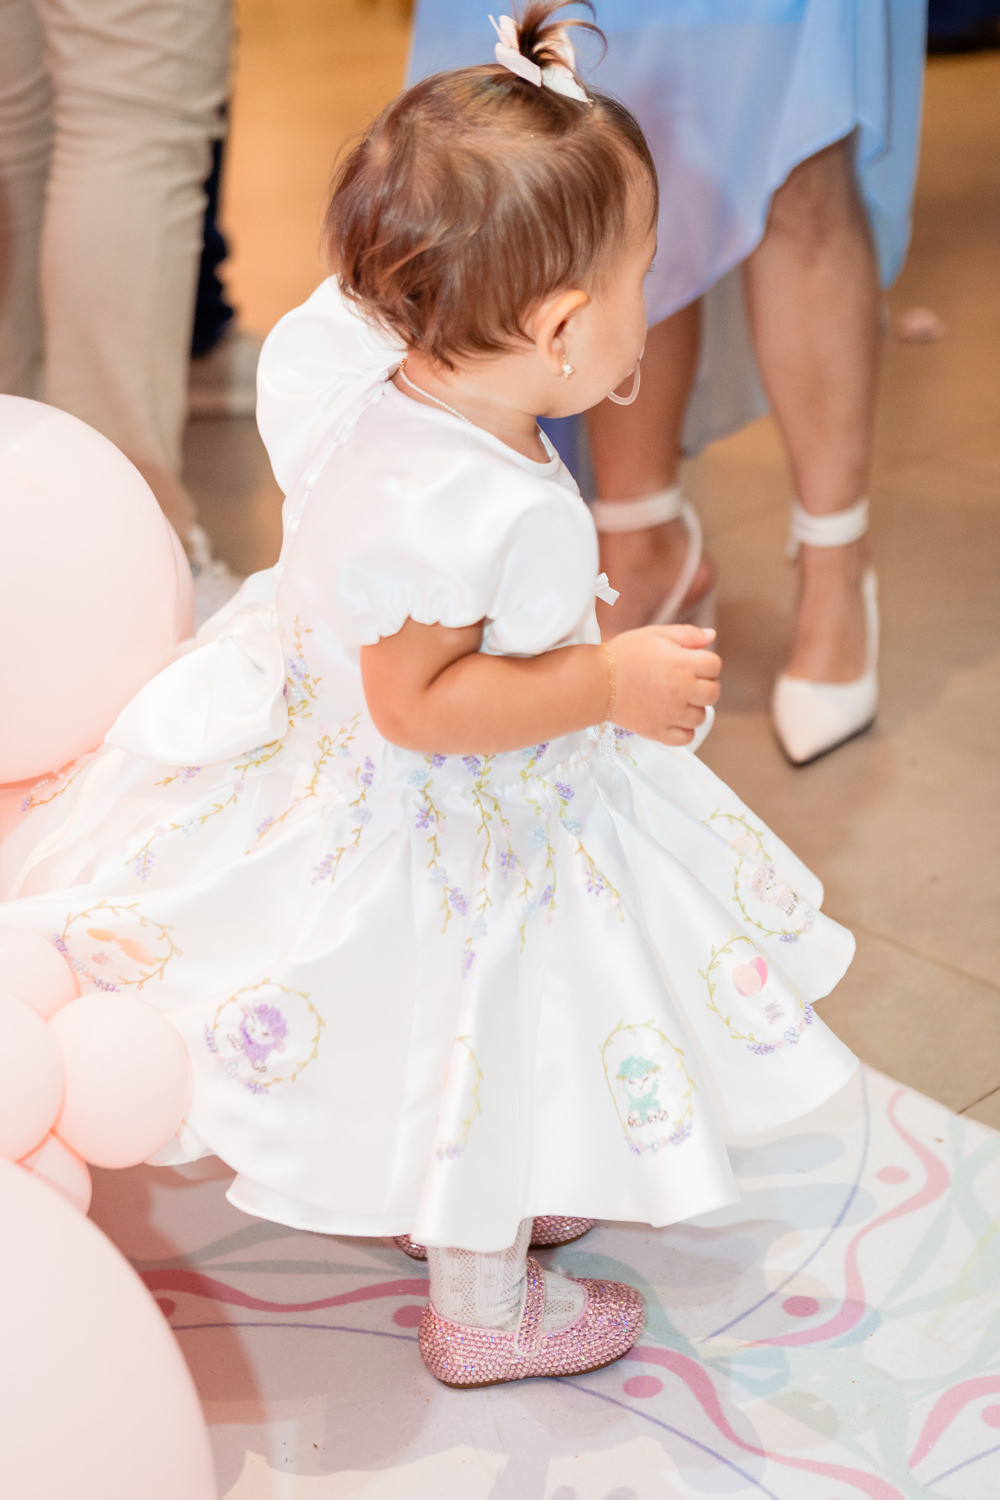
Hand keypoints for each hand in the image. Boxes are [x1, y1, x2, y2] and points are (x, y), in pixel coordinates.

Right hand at [608, 624, 720, 744]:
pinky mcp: (659, 731)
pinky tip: (673, 718)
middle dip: (705, 685)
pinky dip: (684, 730)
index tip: (692, 663)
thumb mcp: (656, 634)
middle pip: (713, 693)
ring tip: (676, 700)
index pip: (715, 665)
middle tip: (687, 682)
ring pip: (701, 717)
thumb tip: (711, 636)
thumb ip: (687, 634)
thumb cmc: (624, 655)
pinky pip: (686, 737)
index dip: (706, 662)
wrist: (597, 680)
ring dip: (694, 708)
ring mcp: (672, 714)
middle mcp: (682, 690)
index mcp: (684, 664)